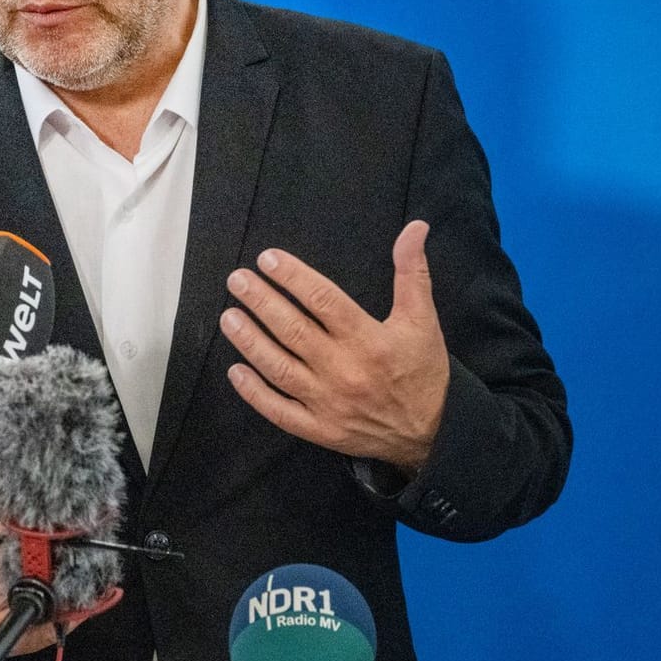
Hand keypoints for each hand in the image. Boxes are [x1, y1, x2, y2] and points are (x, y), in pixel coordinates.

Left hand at [221, 220, 449, 474]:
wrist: (431, 434)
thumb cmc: (422, 371)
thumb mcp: (423, 320)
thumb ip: (413, 272)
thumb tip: (415, 227)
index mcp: (368, 340)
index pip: (322, 300)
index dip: (292, 277)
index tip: (268, 259)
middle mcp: (344, 370)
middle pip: (293, 330)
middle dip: (261, 302)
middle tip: (237, 280)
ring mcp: (328, 402)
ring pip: (279, 368)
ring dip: (250, 342)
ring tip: (229, 317)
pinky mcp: (319, 428)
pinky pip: (279, 411)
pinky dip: (254, 393)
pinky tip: (235, 371)